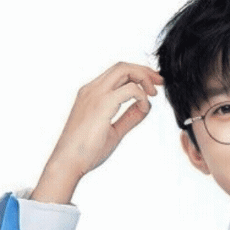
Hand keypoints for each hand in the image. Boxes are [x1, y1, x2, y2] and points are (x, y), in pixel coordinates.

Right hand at [48, 62, 163, 178]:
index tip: (153, 85)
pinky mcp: (102, 104)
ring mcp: (96, 94)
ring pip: (124, 70)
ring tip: (154, 94)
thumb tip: (145, 108)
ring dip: (144, 77)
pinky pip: (130, 89)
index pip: (117, 73)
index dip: (138, 74)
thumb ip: (129, 118)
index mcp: (92, 94)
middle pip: (122, 67)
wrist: (68, 163)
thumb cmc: (86, 151)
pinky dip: (142, 96)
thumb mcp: (114, 131)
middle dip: (144, 71)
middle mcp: (92, 89)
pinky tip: (144, 108)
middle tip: (160, 82)